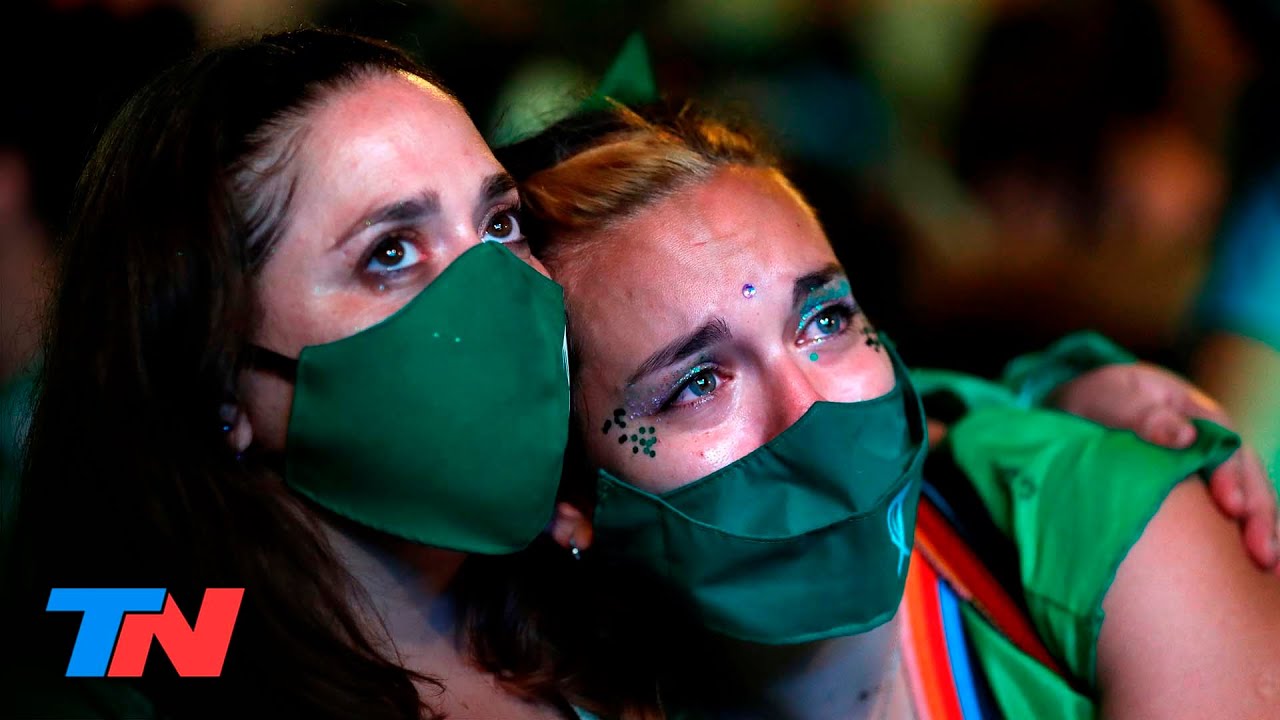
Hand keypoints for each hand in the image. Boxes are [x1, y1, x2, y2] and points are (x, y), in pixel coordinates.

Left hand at [1054, 362, 1279, 572]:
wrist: (1085, 408)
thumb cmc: (1101, 401)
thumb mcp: (1115, 398)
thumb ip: (1143, 414)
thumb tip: (1184, 436)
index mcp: (1198, 416)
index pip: (1225, 448)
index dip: (1231, 477)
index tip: (1230, 506)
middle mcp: (1215, 445)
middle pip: (1248, 479)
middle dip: (1258, 515)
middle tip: (1262, 553)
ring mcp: (1209, 470)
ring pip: (1247, 500)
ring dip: (1261, 533)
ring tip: (1270, 569)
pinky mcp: (1198, 493)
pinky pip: (1226, 518)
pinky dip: (1240, 542)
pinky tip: (1257, 572)